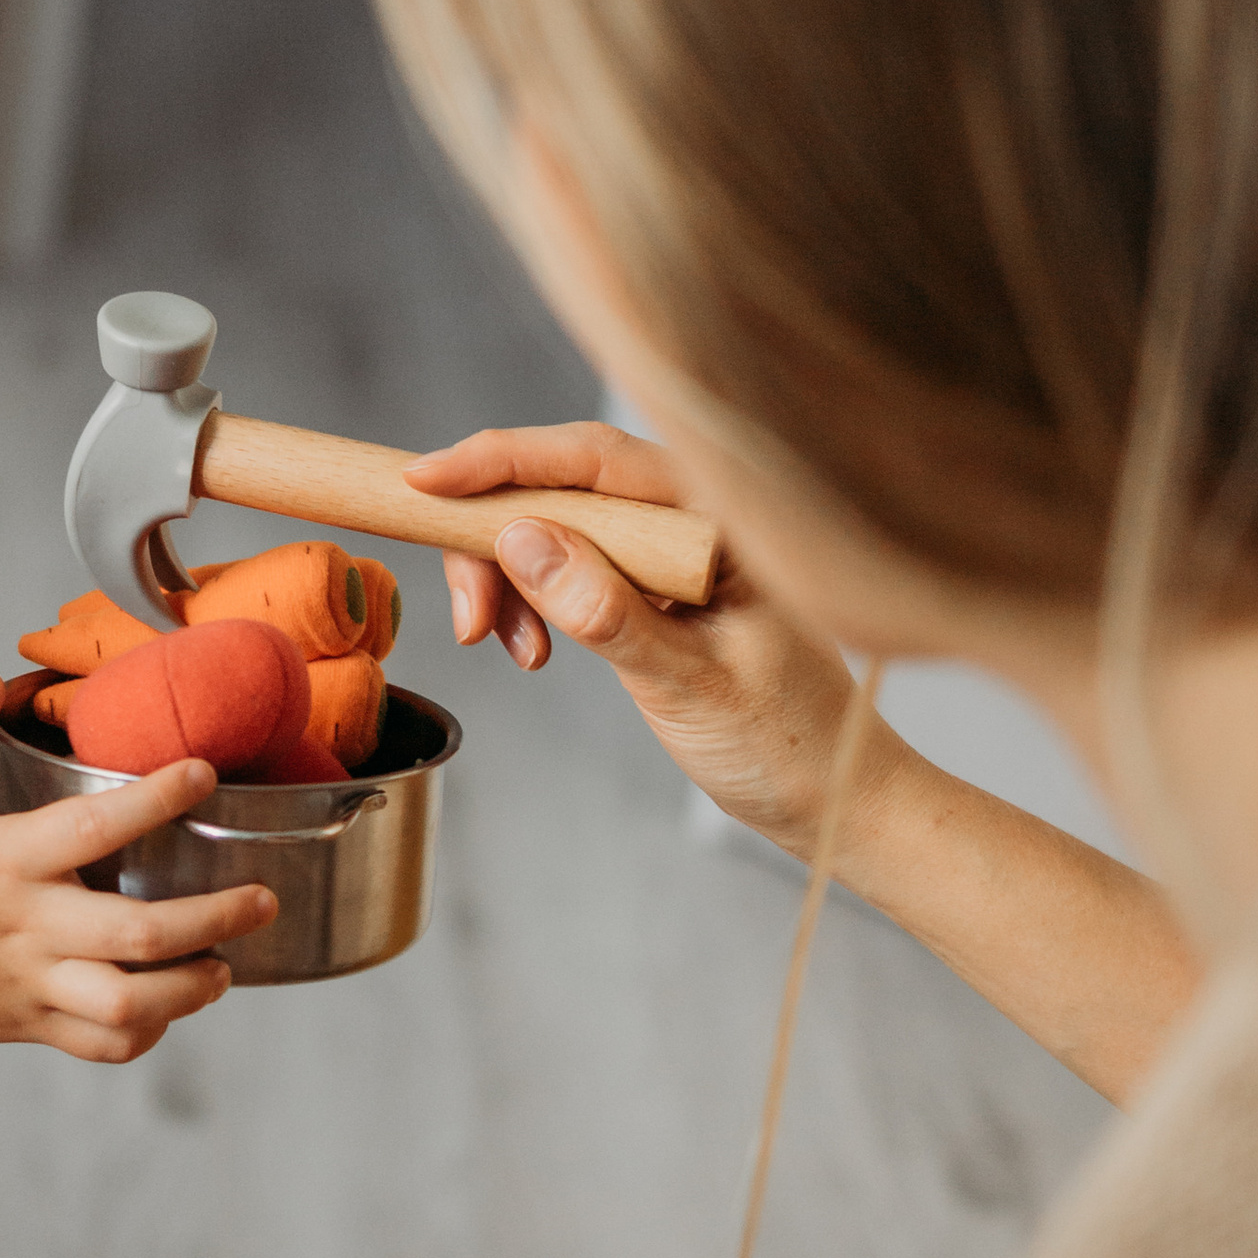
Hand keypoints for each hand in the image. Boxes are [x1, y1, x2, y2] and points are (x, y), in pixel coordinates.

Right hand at [0, 678, 274, 1066]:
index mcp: (1, 862)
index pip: (95, 827)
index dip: (158, 798)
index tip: (203, 773)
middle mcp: (26, 927)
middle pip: (141, 933)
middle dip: (216, 917)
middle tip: (259, 897)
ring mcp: (30, 984)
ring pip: (130, 1004)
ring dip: (192, 988)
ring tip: (226, 965)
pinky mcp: (26, 1025)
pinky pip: (102, 1045)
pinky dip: (146, 1031)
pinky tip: (167, 1005)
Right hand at [408, 423, 887, 862]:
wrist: (831, 798)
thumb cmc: (787, 744)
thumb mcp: (690, 685)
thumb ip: (608, 611)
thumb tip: (521, 538)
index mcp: (721, 522)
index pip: (596, 459)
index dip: (503, 460)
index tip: (426, 481)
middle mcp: (693, 520)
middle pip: (563, 485)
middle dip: (495, 537)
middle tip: (469, 619)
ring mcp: (669, 552)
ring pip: (557, 526)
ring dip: (511, 577)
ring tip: (513, 649)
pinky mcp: (650, 586)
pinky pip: (570, 565)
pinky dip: (534, 598)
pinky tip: (534, 646)